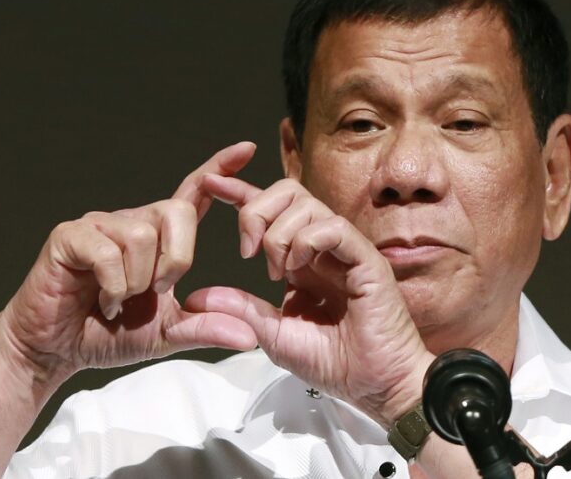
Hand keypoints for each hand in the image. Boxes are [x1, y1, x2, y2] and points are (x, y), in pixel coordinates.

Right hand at [0, 142, 257, 385]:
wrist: (59, 350)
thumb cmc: (109, 333)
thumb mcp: (168, 334)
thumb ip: (207, 328)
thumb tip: (250, 337)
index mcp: (158, 236)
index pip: (193, 193)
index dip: (219, 168)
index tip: (248, 148)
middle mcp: (131, 221)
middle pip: (176, 211)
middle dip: (176, 260)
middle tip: (156, 291)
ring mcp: (99, 225)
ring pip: (141, 235)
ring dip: (138, 280)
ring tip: (120, 298)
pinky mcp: (70, 236)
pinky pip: (107, 252)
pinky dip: (113, 286)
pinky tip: (103, 300)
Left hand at [188, 175, 434, 425]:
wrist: (374, 386)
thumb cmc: (334, 363)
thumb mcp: (273, 334)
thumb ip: (241, 309)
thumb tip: (196, 297)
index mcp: (302, 261)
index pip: (272, 212)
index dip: (241, 193)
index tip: (211, 184)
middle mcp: (323, 248)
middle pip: (289, 192)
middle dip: (256, 209)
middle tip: (248, 250)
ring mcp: (345, 250)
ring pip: (308, 204)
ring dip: (279, 234)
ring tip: (278, 271)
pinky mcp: (366, 259)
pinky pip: (333, 227)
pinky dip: (308, 240)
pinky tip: (298, 267)